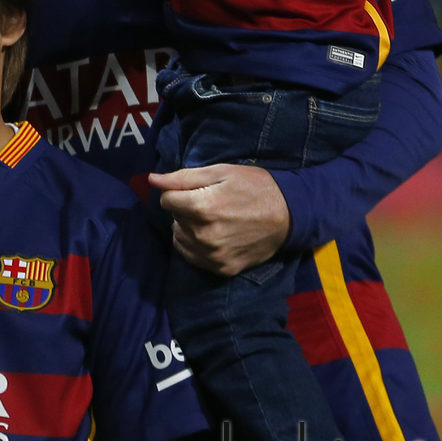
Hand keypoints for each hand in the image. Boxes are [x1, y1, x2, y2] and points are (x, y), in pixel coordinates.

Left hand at [148, 164, 290, 275]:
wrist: (289, 215)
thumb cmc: (254, 187)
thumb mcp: (220, 171)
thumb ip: (182, 177)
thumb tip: (152, 179)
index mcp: (203, 207)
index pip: (166, 200)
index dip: (178, 192)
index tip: (196, 190)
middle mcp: (204, 235)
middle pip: (174, 219)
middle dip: (185, 208)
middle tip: (209, 202)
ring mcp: (213, 255)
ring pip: (180, 238)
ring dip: (188, 227)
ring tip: (212, 218)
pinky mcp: (222, 268)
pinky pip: (192, 256)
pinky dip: (196, 245)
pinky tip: (213, 234)